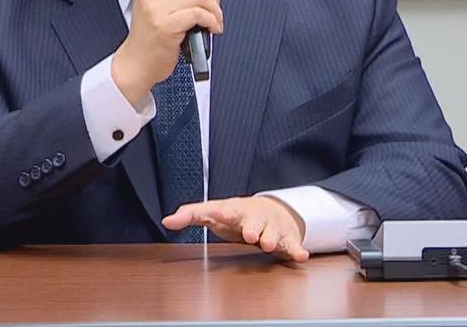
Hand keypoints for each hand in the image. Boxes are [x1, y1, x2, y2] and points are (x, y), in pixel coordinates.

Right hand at [112, 0, 227, 107]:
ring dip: (215, 10)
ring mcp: (156, 8)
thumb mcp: (168, 12)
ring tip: (215, 22)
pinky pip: (199, 14)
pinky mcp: (165, 25)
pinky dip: (212, 21)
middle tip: (215, 8)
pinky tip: (212, 29)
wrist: (136, 65)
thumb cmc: (151, 41)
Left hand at [162, 196, 308, 262]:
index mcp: (234, 210)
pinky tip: (300, 256)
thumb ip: (191, 215)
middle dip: (252, 227)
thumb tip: (165, 221)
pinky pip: (292, 245)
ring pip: (272, 233)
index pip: (223, 210)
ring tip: (268, 245)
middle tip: (250, 235)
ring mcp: (271, 227)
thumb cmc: (236, 215)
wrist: (272, 210)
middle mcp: (254, 217)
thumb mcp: (214, 214)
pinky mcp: (286, 238)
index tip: (214, 214)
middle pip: (253, 221)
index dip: (218, 213)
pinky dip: (296, 250)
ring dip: (271, 238)